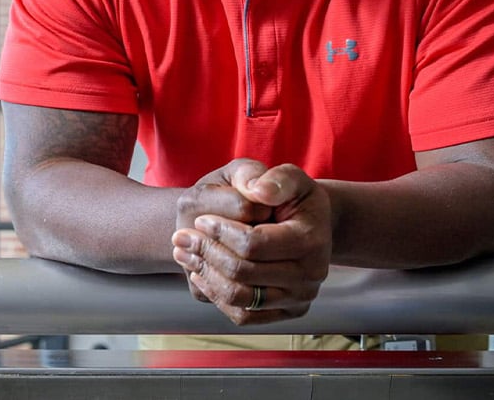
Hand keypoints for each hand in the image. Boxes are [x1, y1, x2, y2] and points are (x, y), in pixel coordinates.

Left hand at [171, 163, 332, 324]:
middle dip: (207, 252)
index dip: (221, 232)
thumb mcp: (287, 176)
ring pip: (240, 298)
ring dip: (206, 274)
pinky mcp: (286, 312)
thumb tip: (257, 191)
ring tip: (185, 253)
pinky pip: (244, 316)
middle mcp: (310, 275)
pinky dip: (217, 296)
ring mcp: (299, 298)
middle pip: (243, 272)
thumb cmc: (291, 197)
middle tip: (181, 236)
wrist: (306, 224)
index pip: (254, 244)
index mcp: (311, 240)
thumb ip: (275, 179)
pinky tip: (201, 273)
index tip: (200, 220)